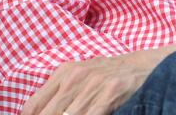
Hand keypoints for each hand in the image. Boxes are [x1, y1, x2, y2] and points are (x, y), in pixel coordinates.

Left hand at [21, 43, 175, 114]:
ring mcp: (91, 85)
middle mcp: (73, 77)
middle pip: (48, 113)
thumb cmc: (106, 75)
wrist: (141, 66)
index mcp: (63, 73)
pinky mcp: (108, 93)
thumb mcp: (79, 76)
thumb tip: (37, 112)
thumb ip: (59, 93)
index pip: (34, 104)